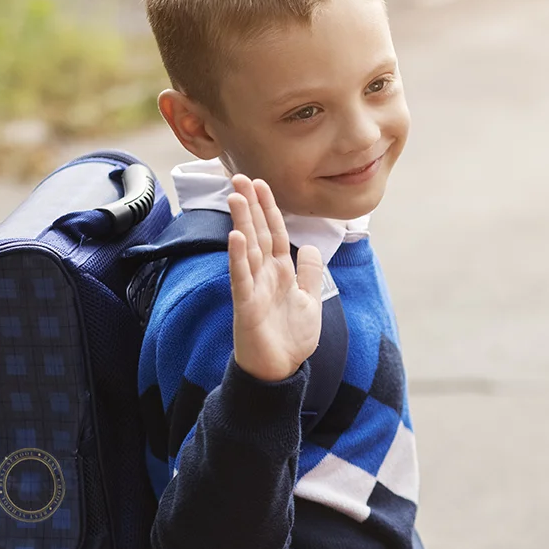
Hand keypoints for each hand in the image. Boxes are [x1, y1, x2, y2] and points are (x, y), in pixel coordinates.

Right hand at [228, 174, 324, 382]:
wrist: (280, 371)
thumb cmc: (290, 338)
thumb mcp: (310, 300)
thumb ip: (311, 274)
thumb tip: (312, 248)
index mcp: (281, 273)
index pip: (275, 233)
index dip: (270, 209)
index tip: (261, 184)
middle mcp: (265, 276)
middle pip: (258, 235)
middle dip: (251, 206)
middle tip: (240, 177)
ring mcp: (253, 289)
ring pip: (247, 250)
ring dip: (243, 224)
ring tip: (236, 197)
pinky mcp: (246, 307)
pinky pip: (242, 279)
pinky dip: (239, 259)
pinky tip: (236, 238)